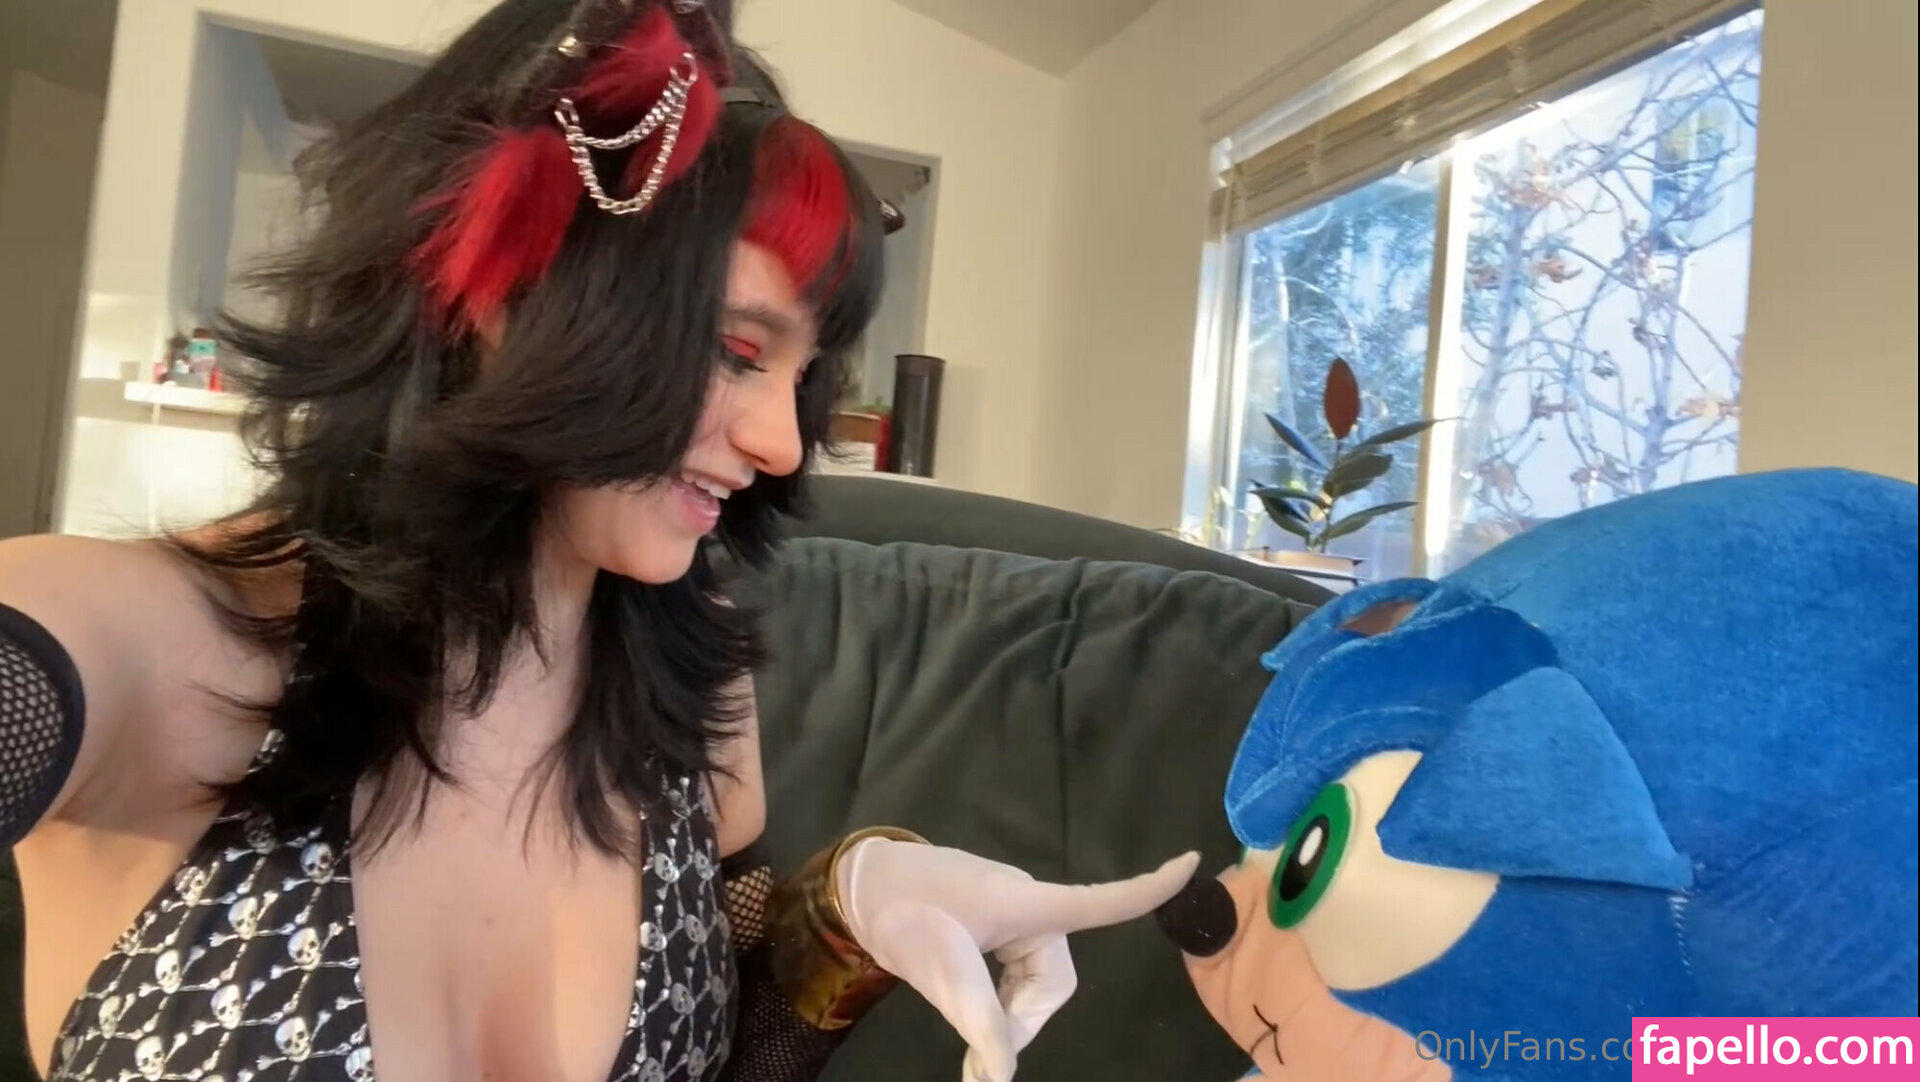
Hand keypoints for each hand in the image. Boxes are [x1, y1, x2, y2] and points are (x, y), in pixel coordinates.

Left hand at [836, 838, 1201, 1081]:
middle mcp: (1031, 908)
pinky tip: (971, 1015)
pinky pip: (1016, 974)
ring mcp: (1013, 919)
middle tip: (978, 1058)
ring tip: (968, 1045)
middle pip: (1056, 979)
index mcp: (1030, 904)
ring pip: (1037, 984)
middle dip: (1024, 1021)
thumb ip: (979, 1020)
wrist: (860, 884)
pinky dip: (1001, 1004)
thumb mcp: (941, 969)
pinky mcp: (995, 928)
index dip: (1148, 889)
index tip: (1192, 862)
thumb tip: (1004, 1075)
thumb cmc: (904, 912)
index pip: (1101, 900)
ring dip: (1009, 1017)